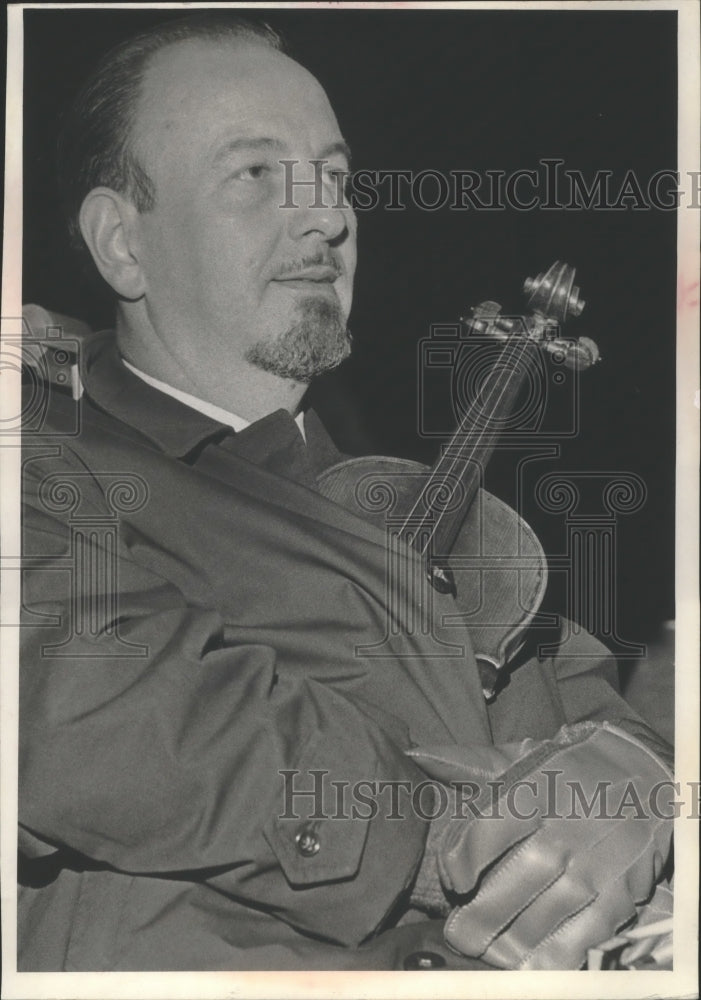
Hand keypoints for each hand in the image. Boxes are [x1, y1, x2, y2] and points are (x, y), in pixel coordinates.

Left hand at [408, 722, 673, 969]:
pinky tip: (527, 964)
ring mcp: (594, 866)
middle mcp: (564, 830)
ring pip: (543, 917)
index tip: (452, 880)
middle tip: (457, 934)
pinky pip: (580, 938)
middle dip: (477, 917)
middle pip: (512, 883)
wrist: (645, 774)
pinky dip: (551, 957)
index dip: (459, 861)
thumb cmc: (569, 771)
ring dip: (507, 943)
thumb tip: (415, 755)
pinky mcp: (620, 896)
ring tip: (485, 952)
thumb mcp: (523, 758)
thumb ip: (470, 764)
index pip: (485, 832)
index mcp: (534, 791)